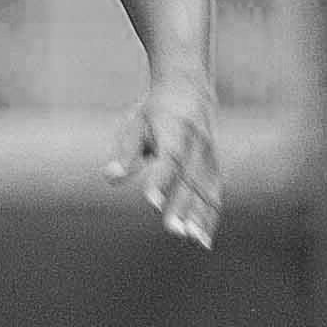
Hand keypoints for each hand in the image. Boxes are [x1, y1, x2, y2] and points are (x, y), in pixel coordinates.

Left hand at [104, 73, 220, 248]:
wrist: (189, 87)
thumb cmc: (154, 110)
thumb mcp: (134, 123)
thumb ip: (125, 152)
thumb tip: (110, 177)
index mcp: (175, 130)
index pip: (169, 158)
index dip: (162, 180)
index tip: (151, 201)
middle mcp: (198, 143)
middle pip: (191, 178)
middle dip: (183, 206)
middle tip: (174, 230)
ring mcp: (210, 155)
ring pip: (207, 189)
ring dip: (201, 216)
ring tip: (193, 240)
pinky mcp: (215, 165)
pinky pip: (215, 193)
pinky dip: (211, 216)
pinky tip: (204, 240)